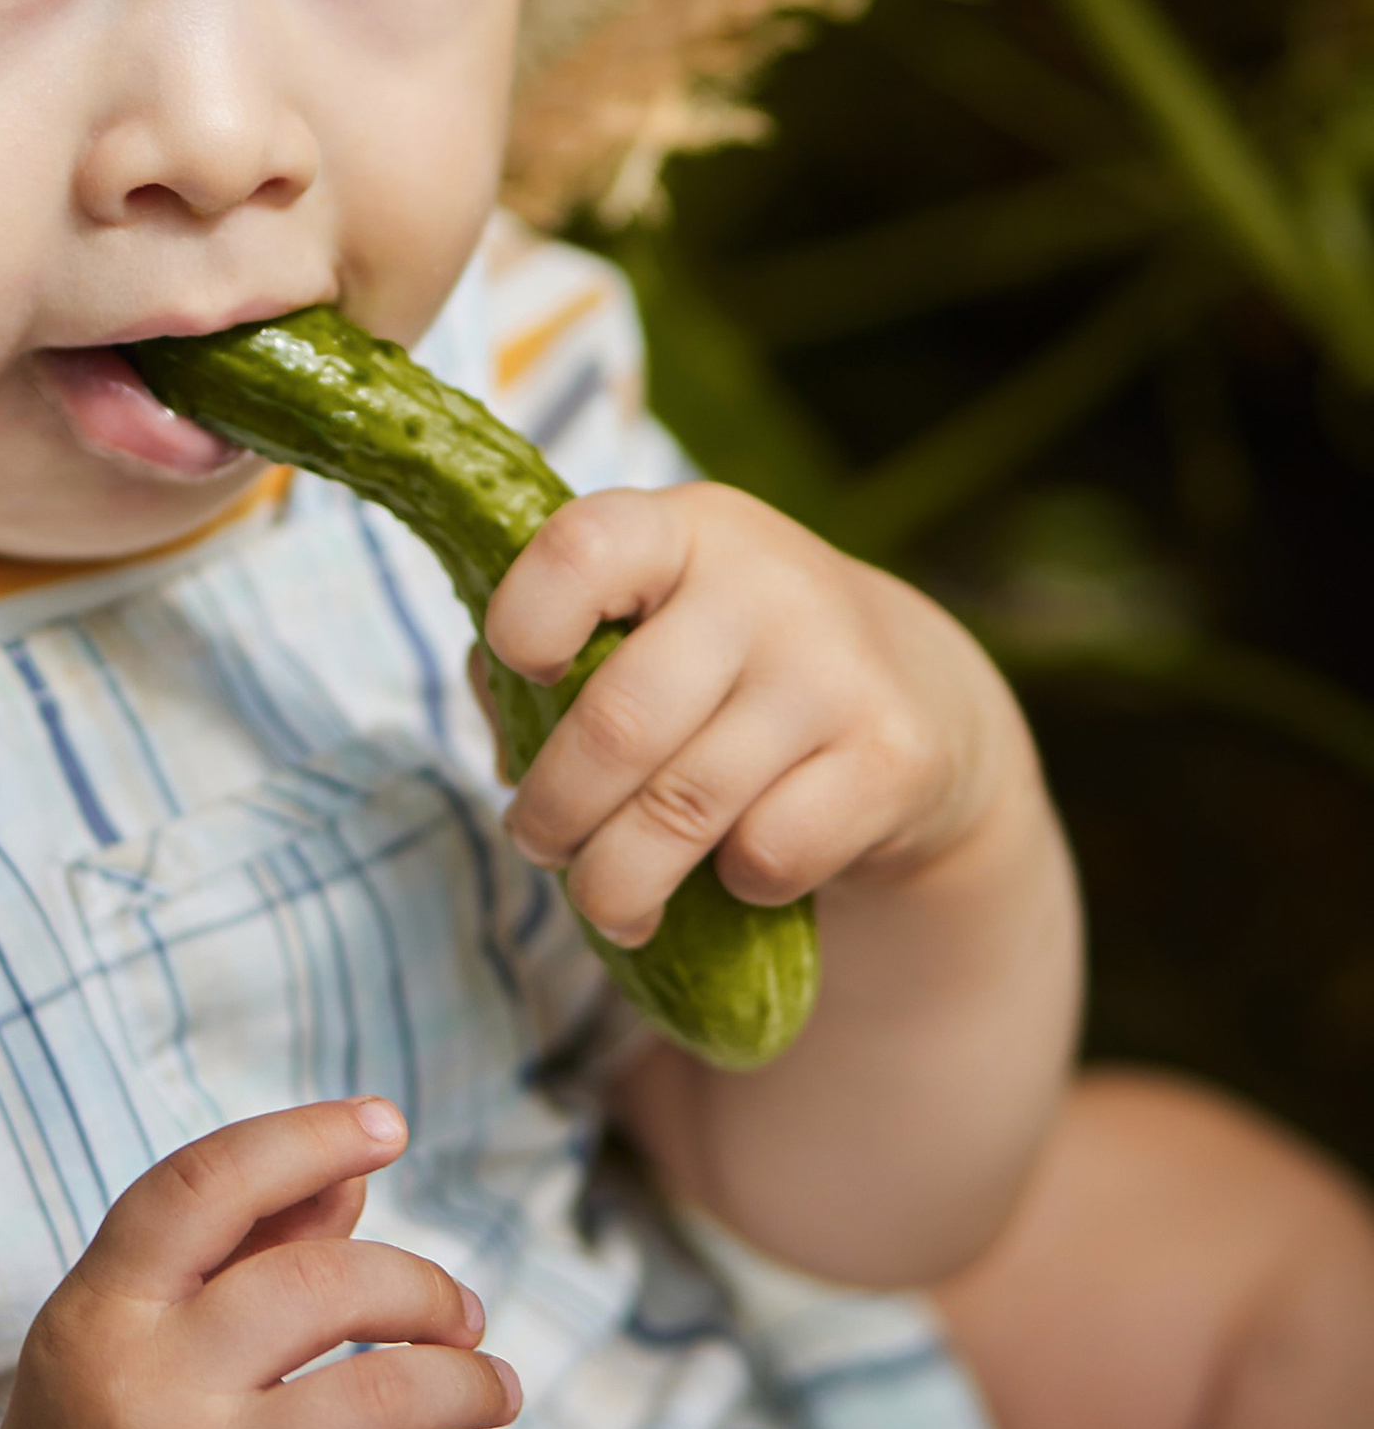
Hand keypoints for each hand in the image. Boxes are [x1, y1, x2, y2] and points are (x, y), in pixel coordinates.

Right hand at [0, 1099, 597, 1428]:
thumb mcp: (131, 1335)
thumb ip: (236, 1252)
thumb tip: (351, 1170)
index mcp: (104, 1310)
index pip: (204, 1188)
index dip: (302, 1140)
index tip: (388, 1125)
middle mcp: (148, 1394)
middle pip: (318, 1287)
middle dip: (415, 1288)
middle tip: (460, 1316)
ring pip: (379, 1402)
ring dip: (464, 1381)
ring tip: (491, 1389)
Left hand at [482, 482, 1030, 952]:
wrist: (919, 693)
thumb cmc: (727, 662)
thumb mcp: (645, 619)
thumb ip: (552, 656)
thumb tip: (510, 752)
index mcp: (682, 529)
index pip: (580, 549)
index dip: (525, 622)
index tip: (527, 672)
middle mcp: (765, 583)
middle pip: (617, 724)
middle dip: (553, 814)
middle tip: (537, 845)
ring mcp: (836, 669)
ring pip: (682, 811)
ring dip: (617, 881)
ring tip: (605, 899)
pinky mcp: (892, 758)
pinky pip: (767, 856)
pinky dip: (734, 885)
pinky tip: (739, 864)